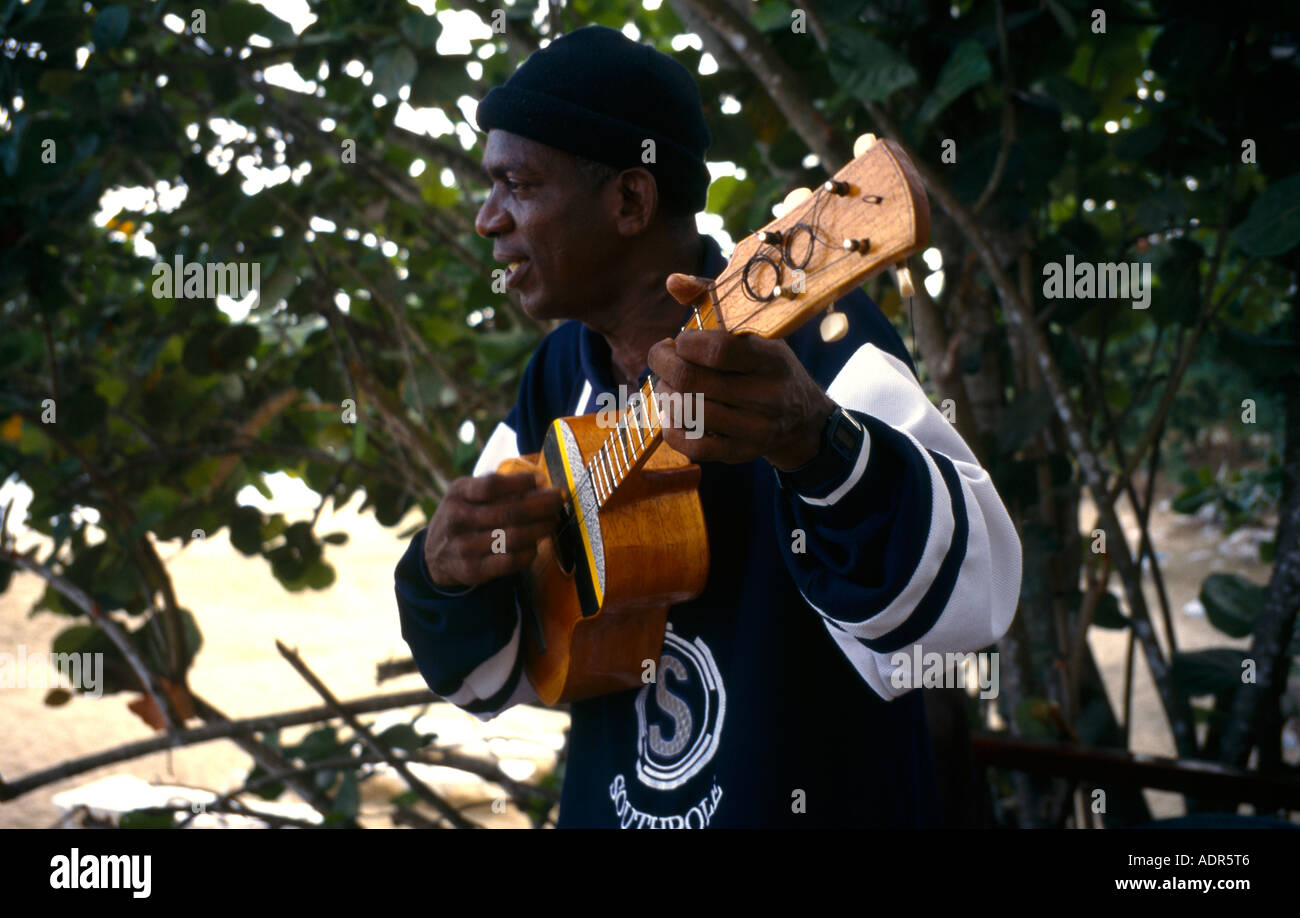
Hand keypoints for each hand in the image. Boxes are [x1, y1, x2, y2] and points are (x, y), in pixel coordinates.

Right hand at [423, 472, 564, 587]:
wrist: (433, 555)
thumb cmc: (462, 516)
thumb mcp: (467, 494)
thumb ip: (498, 487)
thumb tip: (540, 483)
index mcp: (457, 494)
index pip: (491, 485)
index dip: (520, 482)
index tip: (542, 480)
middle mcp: (457, 519)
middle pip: (508, 512)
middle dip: (541, 506)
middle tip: (558, 501)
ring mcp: (464, 547)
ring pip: (512, 538)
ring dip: (540, 529)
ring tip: (552, 521)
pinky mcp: (472, 570)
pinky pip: (509, 562)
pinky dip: (528, 552)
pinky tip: (536, 545)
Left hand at [646, 274, 835, 468]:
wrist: (803, 419)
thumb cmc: (767, 366)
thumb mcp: (754, 330)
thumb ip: (712, 300)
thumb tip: (673, 281)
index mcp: (770, 359)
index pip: (718, 350)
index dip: (685, 343)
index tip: (680, 340)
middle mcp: (766, 396)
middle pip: (693, 381)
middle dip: (664, 365)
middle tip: (661, 358)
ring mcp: (754, 428)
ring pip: (689, 412)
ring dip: (666, 395)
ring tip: (669, 385)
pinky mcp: (741, 453)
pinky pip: (694, 447)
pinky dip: (672, 430)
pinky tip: (672, 415)